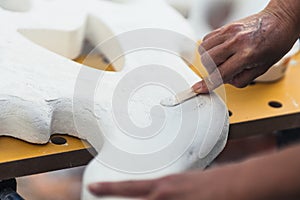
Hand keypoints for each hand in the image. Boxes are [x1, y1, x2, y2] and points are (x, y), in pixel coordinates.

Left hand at [88, 165, 241, 199]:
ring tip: (166, 197)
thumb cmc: (216, 182)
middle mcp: (164, 196)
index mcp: (164, 185)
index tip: (94, 187)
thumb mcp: (186, 183)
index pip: (129, 186)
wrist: (240, 184)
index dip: (109, 188)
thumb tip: (155, 196)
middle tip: (106, 198)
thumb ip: (168, 191)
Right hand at [193, 2, 299, 92]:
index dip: (208, 84)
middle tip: (222, 69)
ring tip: (221, 59)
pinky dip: (209, 47)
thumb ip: (241, 79)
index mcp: (247, 54)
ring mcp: (229, 31)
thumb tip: (224, 81)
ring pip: (203, 49)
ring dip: (208, 58)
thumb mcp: (262, 68)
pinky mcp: (226, 26)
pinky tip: (220, 50)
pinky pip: (207, 38)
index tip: (199, 88)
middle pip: (207, 60)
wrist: (280, 21)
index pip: (221, 73)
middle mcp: (236, 41)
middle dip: (211, 69)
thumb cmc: (275, 43)